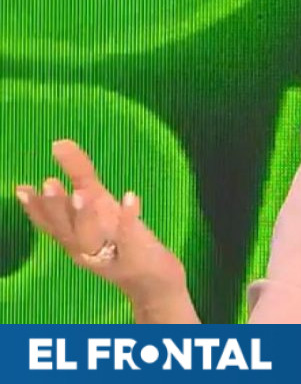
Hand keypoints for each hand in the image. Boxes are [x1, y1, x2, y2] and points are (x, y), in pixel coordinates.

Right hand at [15, 140, 188, 305]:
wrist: (153, 282)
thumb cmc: (121, 240)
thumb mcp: (100, 205)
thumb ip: (80, 175)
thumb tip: (59, 143)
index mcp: (74, 239)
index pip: (50, 224)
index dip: (35, 208)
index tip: (22, 189)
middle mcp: (87, 249)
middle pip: (66, 231)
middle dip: (56, 209)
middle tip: (48, 184)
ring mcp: (111, 255)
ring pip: (92, 239)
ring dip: (85, 216)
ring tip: (82, 192)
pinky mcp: (138, 256)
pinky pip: (131, 237)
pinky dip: (129, 217)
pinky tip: (131, 195)